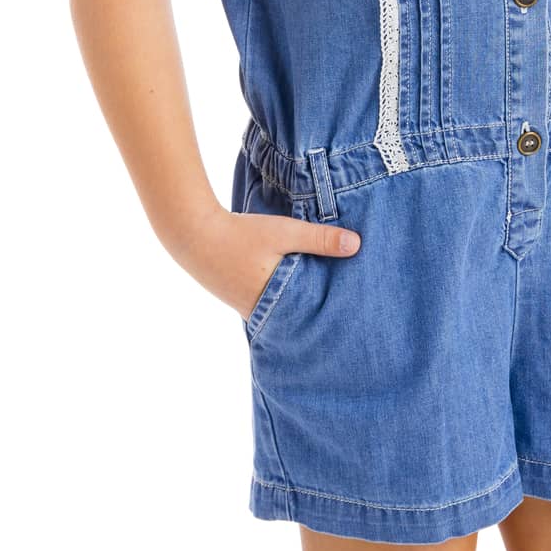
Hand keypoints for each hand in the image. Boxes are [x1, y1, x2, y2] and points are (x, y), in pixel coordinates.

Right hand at [159, 199, 361, 318]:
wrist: (194, 235)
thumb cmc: (242, 235)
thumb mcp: (285, 232)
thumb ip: (319, 238)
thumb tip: (356, 245)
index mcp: (274, 303)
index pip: (311, 317)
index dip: (331, 315)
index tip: (353, 315)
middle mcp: (261, 313)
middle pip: (298, 317)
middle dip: (319, 313)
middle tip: (346, 312)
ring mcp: (248, 308)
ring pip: (284, 311)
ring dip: (301, 304)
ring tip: (328, 300)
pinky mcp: (241, 298)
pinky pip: (270, 305)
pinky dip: (284, 297)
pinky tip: (296, 287)